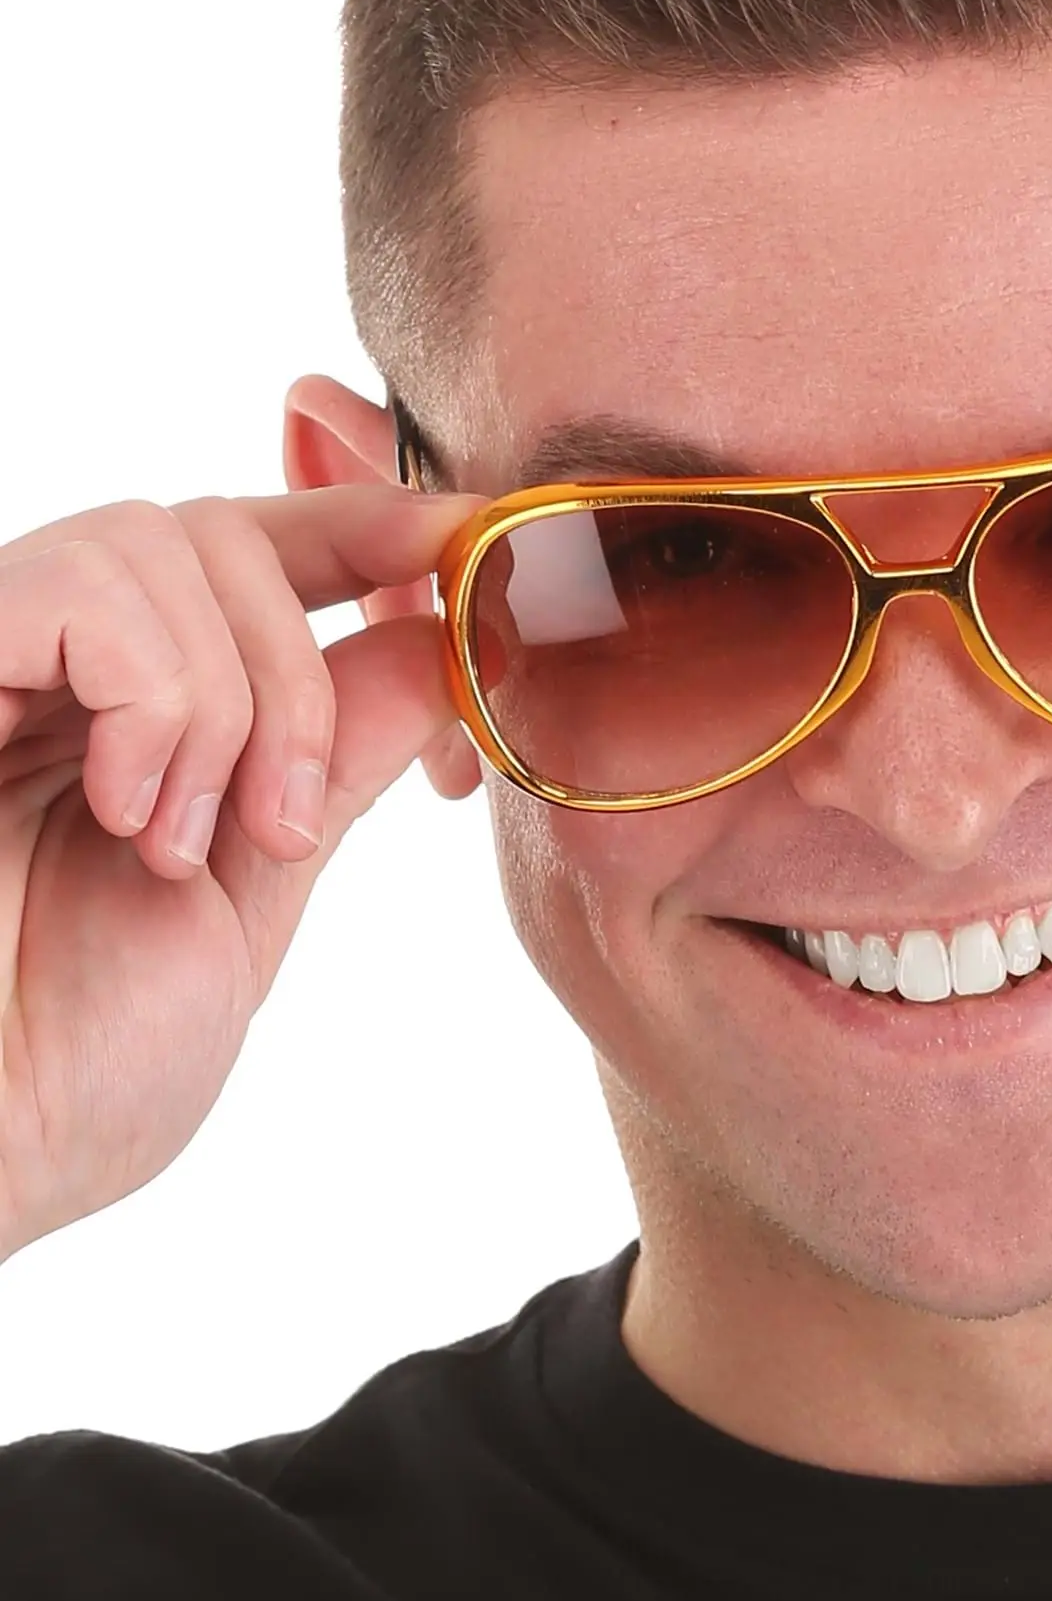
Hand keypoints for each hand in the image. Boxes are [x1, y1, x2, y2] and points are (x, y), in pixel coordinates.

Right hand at [0, 483, 485, 1259]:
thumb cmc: (60, 1072)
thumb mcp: (245, 899)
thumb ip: (331, 763)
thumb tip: (443, 644)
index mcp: (111, 715)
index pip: (242, 556)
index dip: (357, 529)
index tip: (461, 541)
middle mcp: (36, 668)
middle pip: (214, 531)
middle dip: (296, 670)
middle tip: (280, 828)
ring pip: (156, 539)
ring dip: (221, 701)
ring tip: (175, 845)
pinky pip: (85, 584)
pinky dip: (152, 695)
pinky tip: (127, 811)